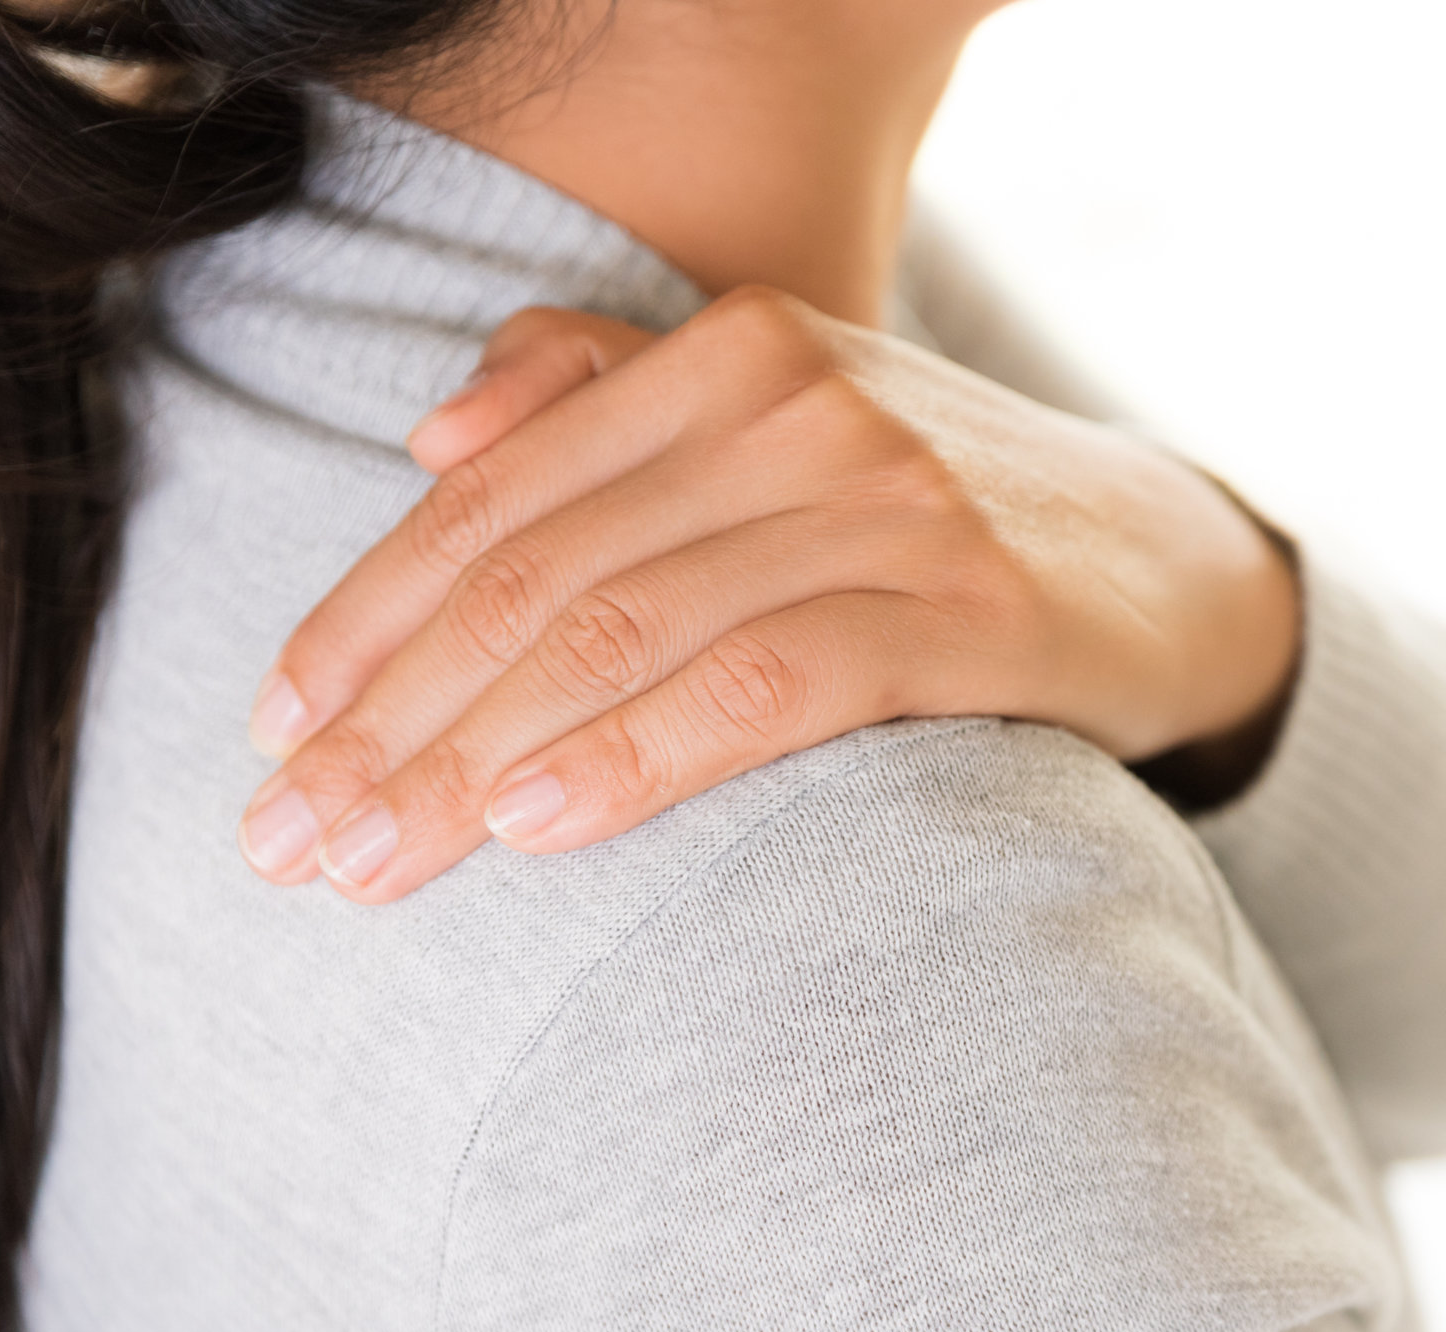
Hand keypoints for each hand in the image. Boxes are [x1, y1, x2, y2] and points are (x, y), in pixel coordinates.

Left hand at [235, 286, 1301, 903]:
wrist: (1170, 566)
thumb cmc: (936, 517)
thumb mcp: (779, 427)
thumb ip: (607, 398)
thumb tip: (429, 442)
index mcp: (730, 353)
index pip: (494, 500)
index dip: (364, 621)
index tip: (275, 738)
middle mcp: (801, 405)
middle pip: (539, 576)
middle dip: (393, 719)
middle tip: (291, 843)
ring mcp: (892, 501)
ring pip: (629, 633)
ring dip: (474, 760)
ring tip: (372, 864)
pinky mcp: (969, 607)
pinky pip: (769, 683)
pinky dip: (639, 753)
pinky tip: (536, 824)